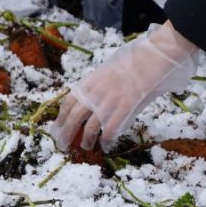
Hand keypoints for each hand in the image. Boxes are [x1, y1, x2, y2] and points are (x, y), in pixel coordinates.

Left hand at [52, 21, 198, 150]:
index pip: (68, 102)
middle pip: (74, 118)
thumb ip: (96, 87)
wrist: (148, 58)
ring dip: (86, 141)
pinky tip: (106, 146)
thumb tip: (90, 103)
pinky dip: (106, 141)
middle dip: (66, 134)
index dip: (61, 117)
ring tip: (86, 147)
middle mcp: (94, 93)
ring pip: (90, 127)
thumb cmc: (130, 63)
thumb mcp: (106, 71)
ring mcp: (109, 101)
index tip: (57, 128)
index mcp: (88, 82)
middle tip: (64, 145)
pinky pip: (110, 130)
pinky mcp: (124, 108)